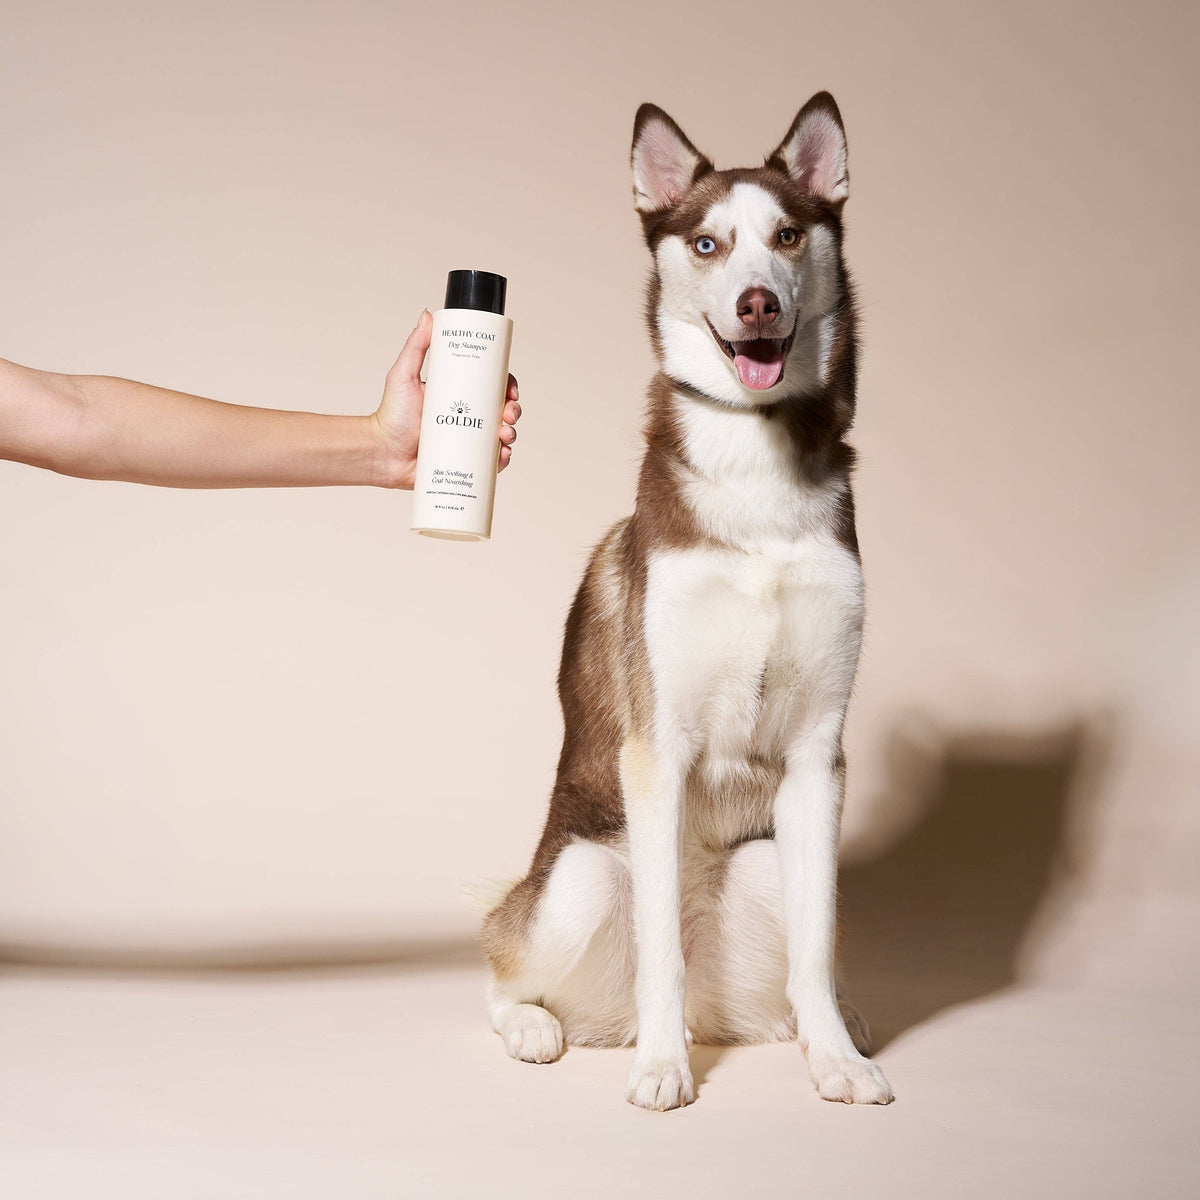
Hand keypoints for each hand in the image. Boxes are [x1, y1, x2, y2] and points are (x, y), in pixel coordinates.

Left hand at [373, 310, 520, 489]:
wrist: (382, 453)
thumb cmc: (391, 415)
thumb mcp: (403, 375)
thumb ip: (416, 346)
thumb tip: (428, 315)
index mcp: (458, 394)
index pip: (490, 386)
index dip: (506, 386)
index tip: (509, 389)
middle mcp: (466, 417)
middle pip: (501, 410)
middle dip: (512, 411)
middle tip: (508, 414)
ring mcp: (467, 441)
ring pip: (501, 436)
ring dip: (511, 434)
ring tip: (504, 436)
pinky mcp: (465, 464)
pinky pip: (492, 462)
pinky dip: (502, 459)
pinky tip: (502, 455)